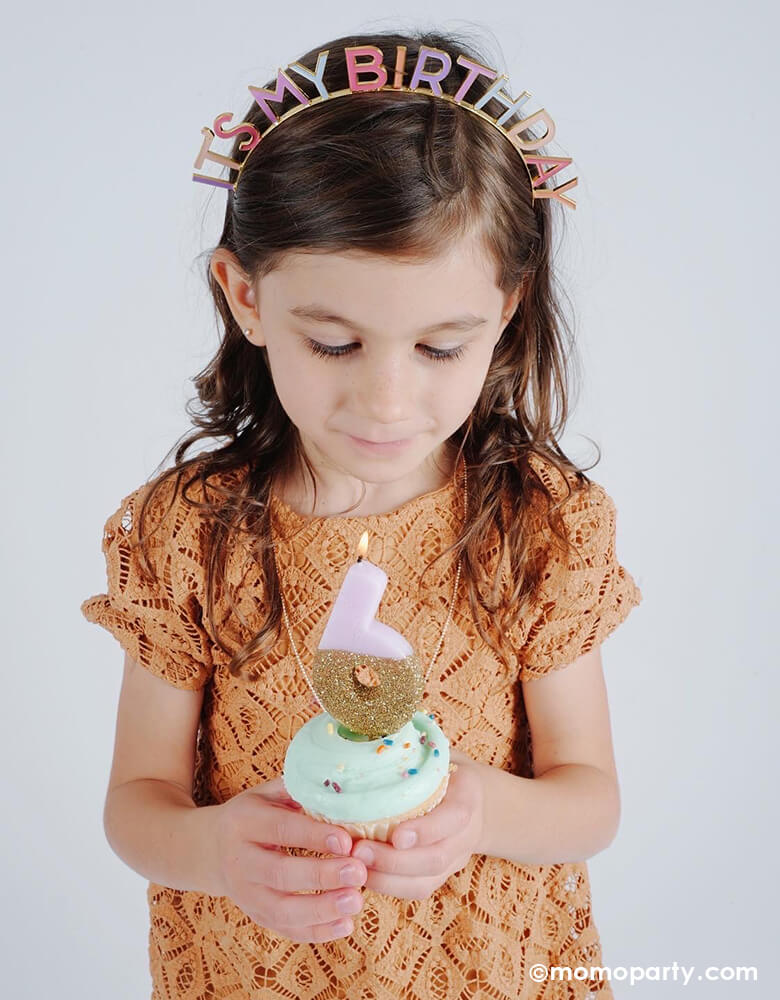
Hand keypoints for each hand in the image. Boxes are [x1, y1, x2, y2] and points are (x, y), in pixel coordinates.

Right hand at [211, 776, 369, 942]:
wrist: (212, 848)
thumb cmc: (253, 814)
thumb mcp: (266, 793)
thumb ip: (297, 790)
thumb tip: (337, 790)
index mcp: (244, 822)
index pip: (280, 830)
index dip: (313, 836)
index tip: (346, 841)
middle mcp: (240, 860)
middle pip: (280, 873)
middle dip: (322, 875)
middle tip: (358, 872)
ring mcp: (245, 893)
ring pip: (281, 909)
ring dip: (321, 909)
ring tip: (356, 901)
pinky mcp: (256, 915)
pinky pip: (285, 929)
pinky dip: (316, 931)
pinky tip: (345, 924)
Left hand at [349, 749, 484, 899]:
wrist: (480, 805)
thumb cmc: (448, 771)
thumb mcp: (441, 753)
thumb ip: (418, 746)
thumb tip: (375, 725)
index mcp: (467, 798)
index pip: (452, 819)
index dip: (426, 831)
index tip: (397, 835)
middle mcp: (464, 835)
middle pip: (435, 859)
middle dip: (395, 861)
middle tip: (359, 852)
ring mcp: (453, 860)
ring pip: (424, 882)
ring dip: (386, 879)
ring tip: (353, 866)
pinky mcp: (438, 876)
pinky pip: (415, 890)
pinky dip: (387, 887)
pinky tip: (361, 875)